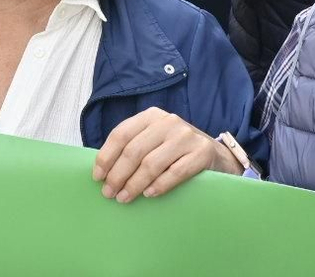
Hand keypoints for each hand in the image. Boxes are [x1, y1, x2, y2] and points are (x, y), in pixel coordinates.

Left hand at [92, 108, 242, 202]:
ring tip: (124, 198)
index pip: (121, 134)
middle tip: (109, 193)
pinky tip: (148, 194)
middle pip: (134, 151)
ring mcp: (186, 136)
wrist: (216, 154)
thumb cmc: (175, 150)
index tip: (97, 176)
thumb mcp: (154, 139)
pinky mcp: (202, 153)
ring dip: (134, 184)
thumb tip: (103, 170)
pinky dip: (159, 186)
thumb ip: (134, 146)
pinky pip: (175, 173)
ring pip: (151, 164)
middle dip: (117, 175)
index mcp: (151, 116)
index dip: (107, 156)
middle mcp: (168, 122)